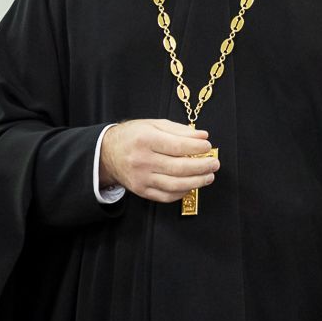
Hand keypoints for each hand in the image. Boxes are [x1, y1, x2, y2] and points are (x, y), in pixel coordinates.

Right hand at [100, 119, 218, 202]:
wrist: (108, 152)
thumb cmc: (133, 135)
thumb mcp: (154, 124)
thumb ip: (179, 130)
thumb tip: (202, 137)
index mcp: (145, 139)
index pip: (177, 146)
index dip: (196, 148)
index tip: (208, 147)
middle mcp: (142, 160)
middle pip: (179, 168)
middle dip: (201, 167)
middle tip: (214, 163)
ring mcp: (141, 178)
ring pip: (175, 185)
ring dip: (196, 182)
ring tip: (209, 176)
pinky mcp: (141, 191)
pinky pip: (166, 196)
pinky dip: (182, 193)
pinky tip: (191, 185)